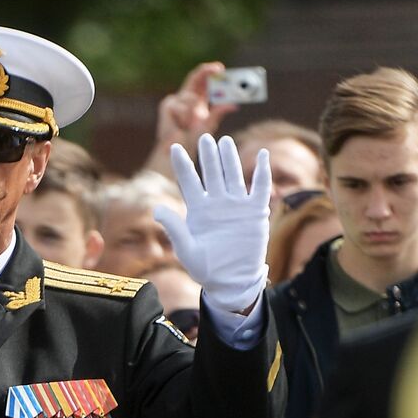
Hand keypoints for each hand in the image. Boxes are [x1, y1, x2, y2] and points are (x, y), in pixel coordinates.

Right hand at [141, 62, 237, 175]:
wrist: (177, 149)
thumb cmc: (193, 138)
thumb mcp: (210, 123)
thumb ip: (219, 112)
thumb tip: (234, 105)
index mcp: (197, 98)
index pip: (203, 79)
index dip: (210, 71)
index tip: (220, 69)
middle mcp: (186, 96)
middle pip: (195, 77)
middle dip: (206, 72)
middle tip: (216, 70)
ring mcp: (175, 99)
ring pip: (191, 97)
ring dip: (195, 111)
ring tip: (190, 125)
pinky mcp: (167, 105)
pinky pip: (182, 106)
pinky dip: (185, 117)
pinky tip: (180, 125)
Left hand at [155, 134, 269, 312]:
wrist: (230, 281)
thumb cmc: (205, 268)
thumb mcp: (186, 250)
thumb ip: (174, 228)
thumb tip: (156, 210)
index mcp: (198, 210)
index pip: (188, 181)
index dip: (182, 164)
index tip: (173, 146)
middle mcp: (217, 203)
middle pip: (212, 173)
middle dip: (208, 155)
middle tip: (205, 137)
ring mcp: (236, 206)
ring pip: (233, 175)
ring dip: (230, 159)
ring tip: (226, 141)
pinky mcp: (255, 212)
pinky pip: (260, 188)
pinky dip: (262, 172)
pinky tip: (262, 154)